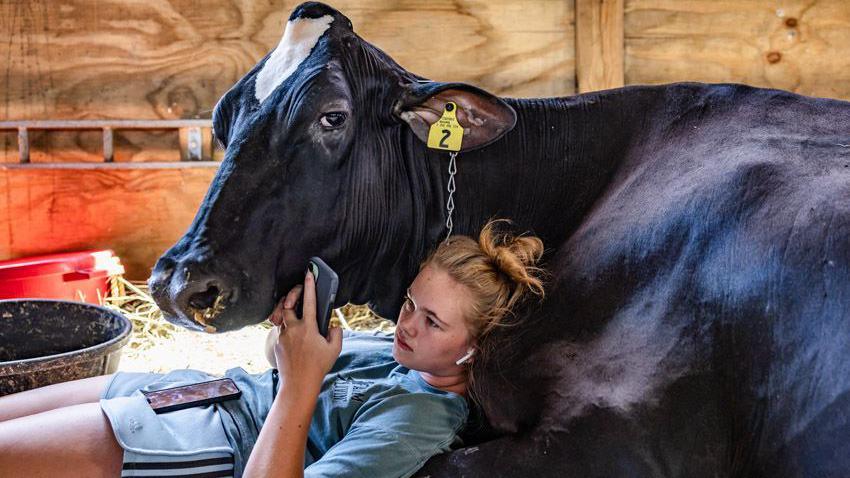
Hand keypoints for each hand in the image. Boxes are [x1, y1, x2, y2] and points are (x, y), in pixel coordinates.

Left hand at [268, 271, 342, 387]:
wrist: (298, 384)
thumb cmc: (318, 367)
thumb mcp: (335, 349)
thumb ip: (336, 333)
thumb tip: (332, 326)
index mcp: (308, 327)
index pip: (310, 301)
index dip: (309, 285)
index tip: (308, 274)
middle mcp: (293, 329)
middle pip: (288, 304)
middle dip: (292, 296)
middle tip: (298, 292)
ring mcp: (283, 336)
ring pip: (282, 316)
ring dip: (288, 311)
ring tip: (295, 311)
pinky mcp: (277, 343)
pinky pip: (280, 329)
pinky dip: (286, 327)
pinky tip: (294, 334)